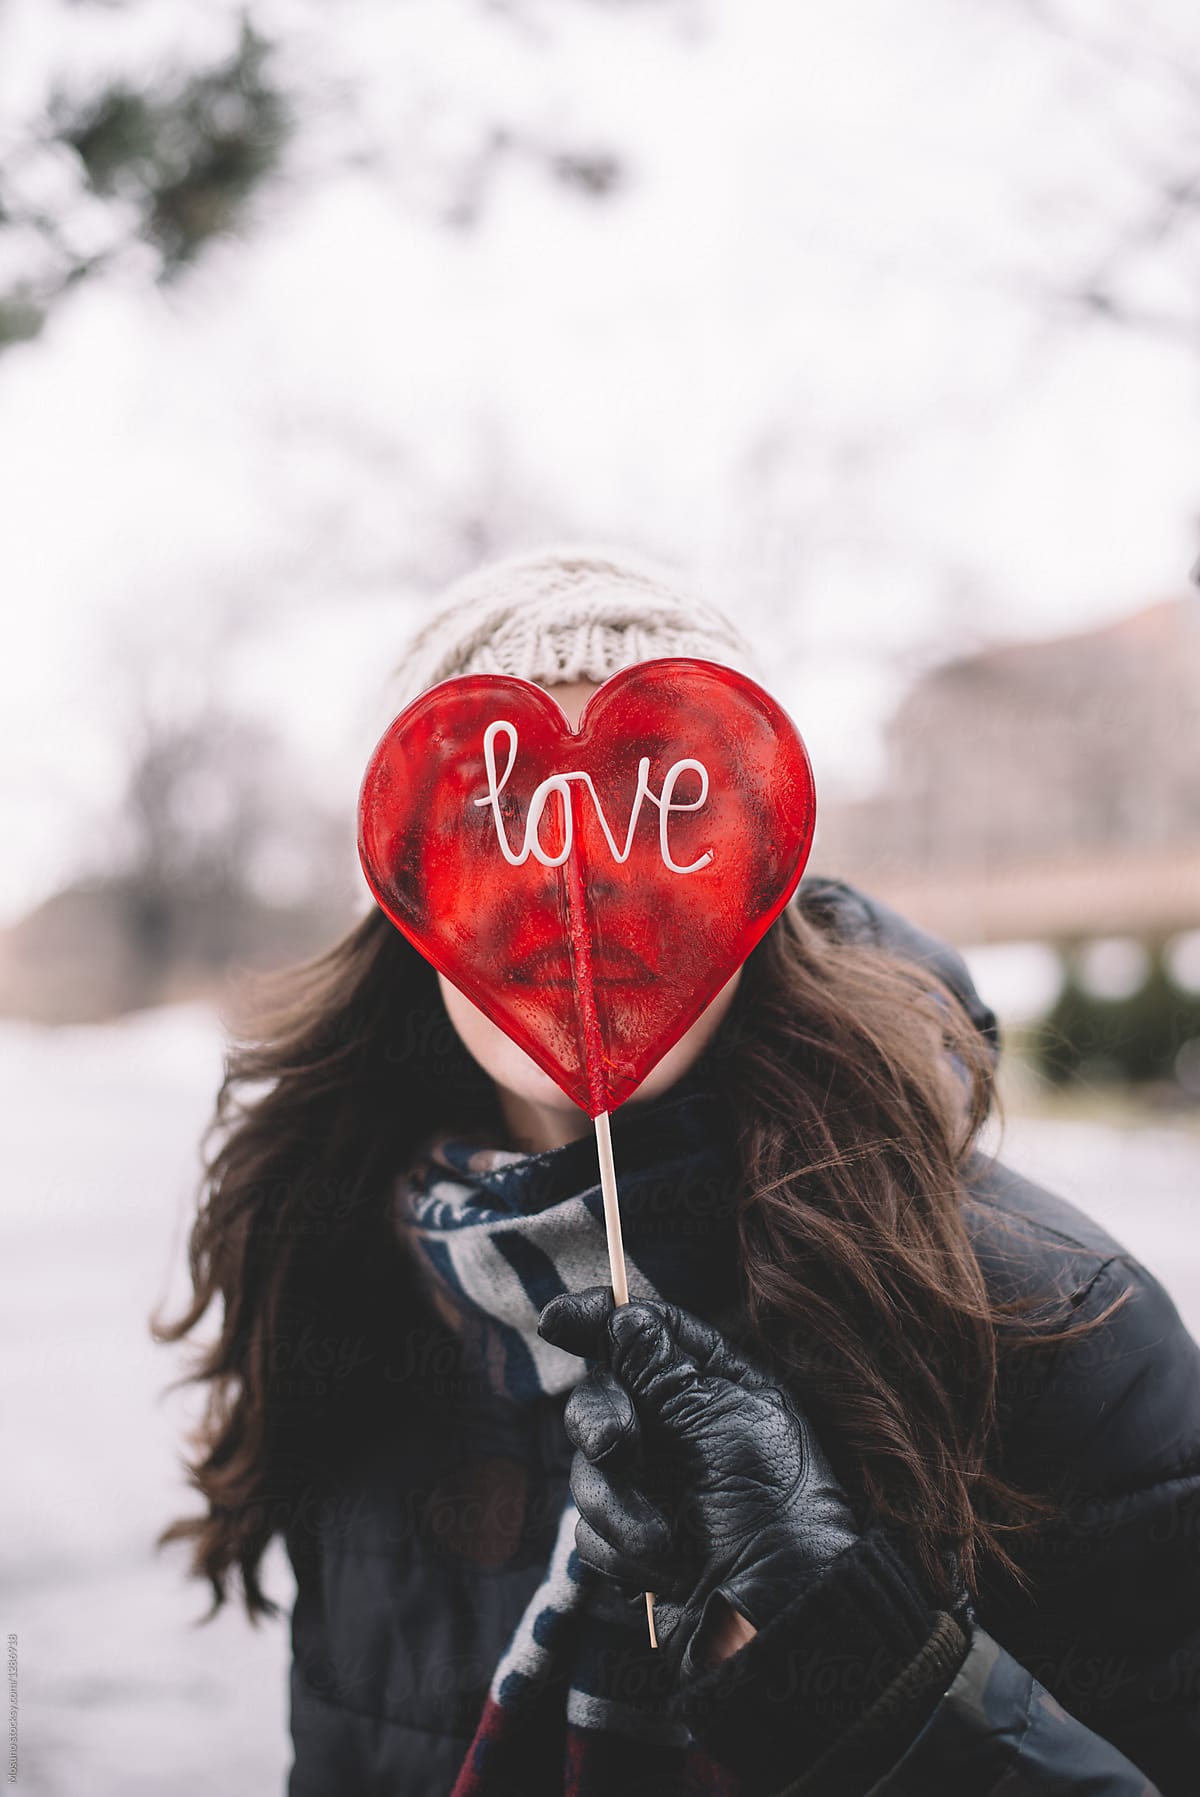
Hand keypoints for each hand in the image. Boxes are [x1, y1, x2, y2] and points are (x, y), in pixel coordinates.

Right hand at [537, 1286, 862, 1681]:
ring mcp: (652, 1486)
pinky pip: (587, 1529)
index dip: (600, 1318)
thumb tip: (617, 1312)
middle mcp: (677, 1429)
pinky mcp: (630, 1541)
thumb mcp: (722, 1419)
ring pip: (587, 1468)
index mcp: (712, 1384)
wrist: (776, 1613)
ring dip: (619, 1507)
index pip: (646, 1330)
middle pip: (602, 1393)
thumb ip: (660, 1365)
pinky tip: (664, 1569)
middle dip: (603, 1423)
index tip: (558, 1321)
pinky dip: (620, 1548)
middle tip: (621, 1451)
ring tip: (664, 1542)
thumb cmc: (772, 1505)